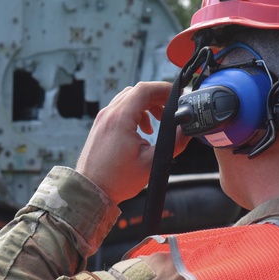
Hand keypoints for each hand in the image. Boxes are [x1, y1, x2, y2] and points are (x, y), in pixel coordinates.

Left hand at [76, 81, 189, 203]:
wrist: (91, 191)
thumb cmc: (117, 180)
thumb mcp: (152, 162)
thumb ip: (174, 142)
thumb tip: (187, 129)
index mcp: (120, 118)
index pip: (144, 90)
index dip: (164, 88)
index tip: (177, 95)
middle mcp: (109, 114)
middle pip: (137, 92)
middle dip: (157, 97)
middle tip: (171, 109)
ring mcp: (102, 119)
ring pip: (128, 99)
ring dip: (146, 106)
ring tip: (158, 122)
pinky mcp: (101, 126)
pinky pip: (120, 110)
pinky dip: (135, 113)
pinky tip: (143, 130)